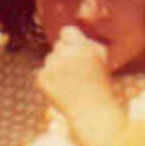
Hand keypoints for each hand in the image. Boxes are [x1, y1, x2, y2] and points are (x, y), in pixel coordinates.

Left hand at [36, 25, 126, 145]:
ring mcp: (53, 67)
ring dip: (57, 68)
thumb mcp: (102, 60)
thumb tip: (69, 34)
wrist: (92, 114)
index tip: (74, 51)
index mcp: (83, 49)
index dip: (70, 41)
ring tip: (71, 84)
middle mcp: (67, 55)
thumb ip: (87, 43)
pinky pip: (42, 73)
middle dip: (64, 56)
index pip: (67, 31)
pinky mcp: (42, 78)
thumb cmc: (100, 87)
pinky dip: (49, 81)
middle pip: (57, 46)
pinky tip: (62, 91)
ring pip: (49, 60)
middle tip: (76, 73)